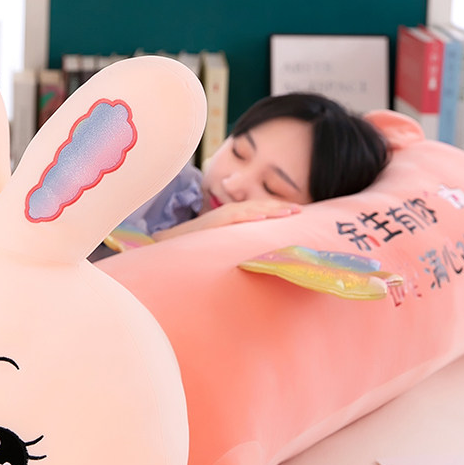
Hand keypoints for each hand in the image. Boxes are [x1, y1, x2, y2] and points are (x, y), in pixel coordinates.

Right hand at [152, 199, 301, 241]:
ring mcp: (219, 218)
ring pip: (249, 210)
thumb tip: (246, 256)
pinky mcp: (212, 224)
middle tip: (300, 210)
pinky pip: (233, 217)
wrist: (164, 246)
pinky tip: (263, 215)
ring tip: (289, 211)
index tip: (294, 213)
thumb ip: (231, 247)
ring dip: (270, 209)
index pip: (255, 211)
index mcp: (229, 219)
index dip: (274, 210)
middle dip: (278, 208)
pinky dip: (248, 215)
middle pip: (256, 208)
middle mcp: (226, 215)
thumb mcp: (216, 247)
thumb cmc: (190, 249)